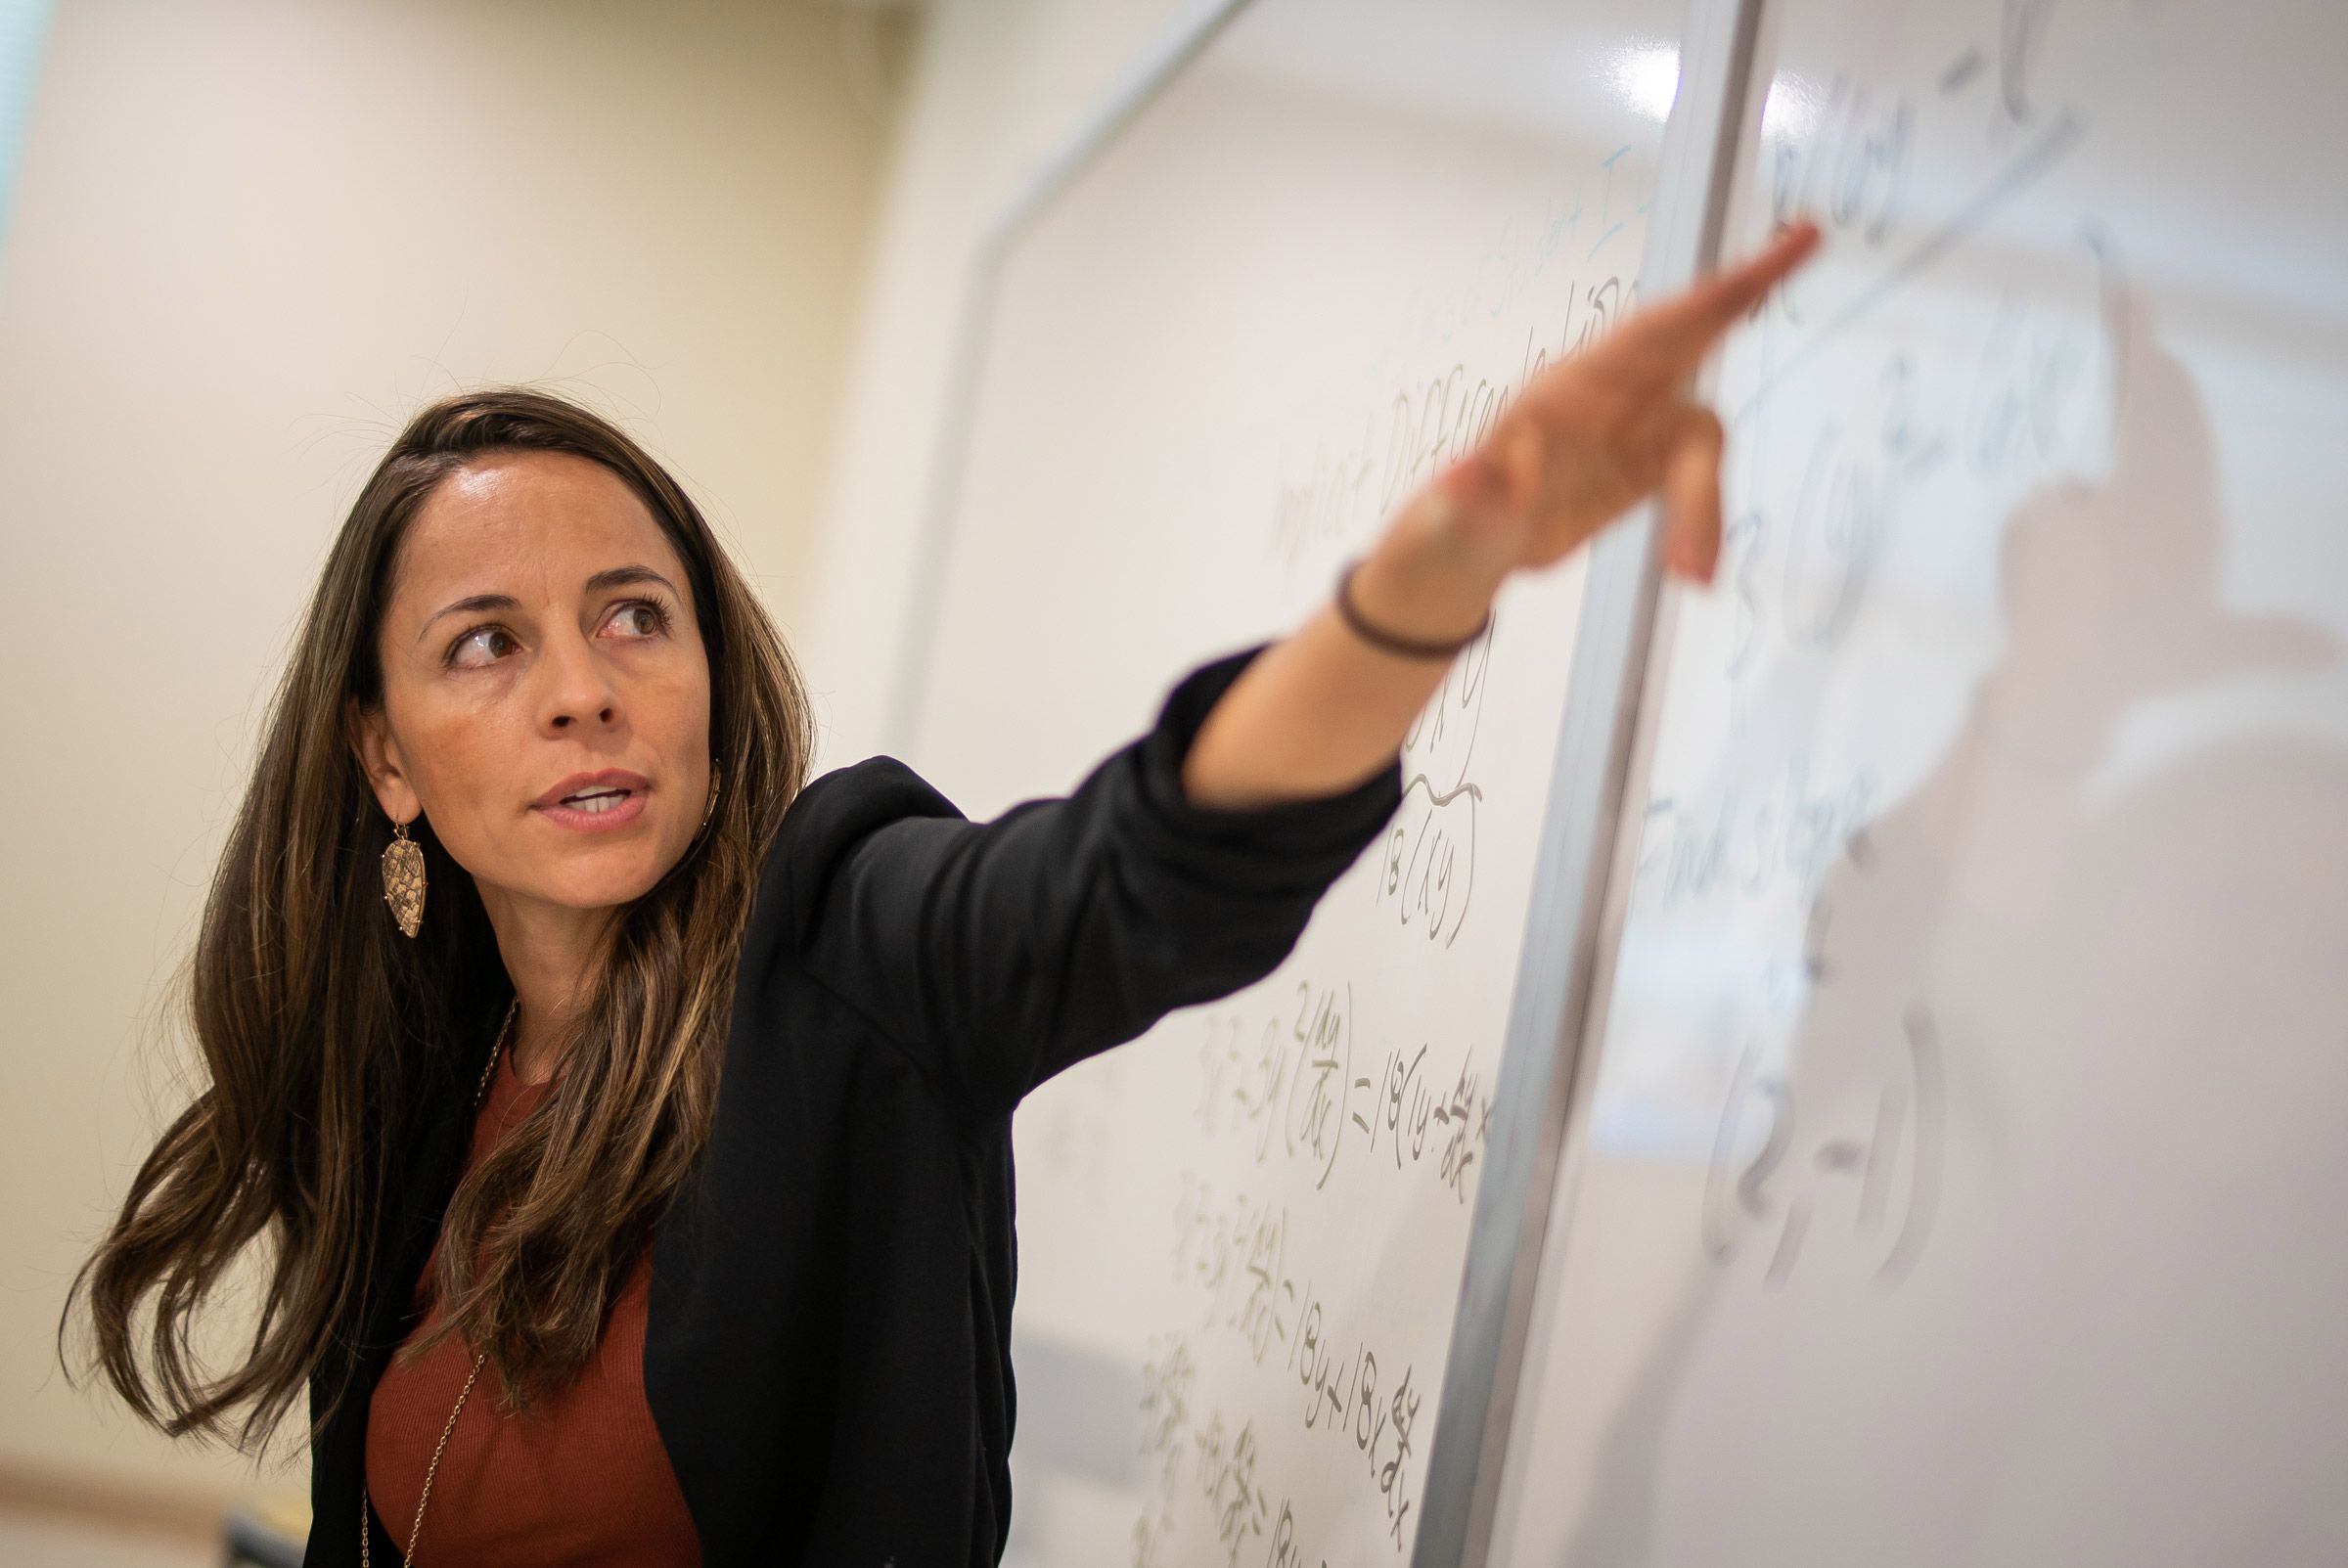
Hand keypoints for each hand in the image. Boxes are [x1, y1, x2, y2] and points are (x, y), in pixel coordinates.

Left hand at [1403, 218, 1823, 588]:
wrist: (1467, 557)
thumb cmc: (1454, 524)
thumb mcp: (1450, 515)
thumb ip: (1467, 496)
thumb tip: (1468, 479)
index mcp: (1567, 388)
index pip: (1648, 333)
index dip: (1707, 299)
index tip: (1758, 262)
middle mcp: (1611, 395)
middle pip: (1693, 336)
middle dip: (1749, 288)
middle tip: (1806, 239)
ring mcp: (1636, 431)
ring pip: (1702, 450)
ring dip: (1706, 508)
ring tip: (1690, 573)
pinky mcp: (1650, 472)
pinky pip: (1697, 494)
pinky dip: (1703, 531)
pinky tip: (1691, 574)